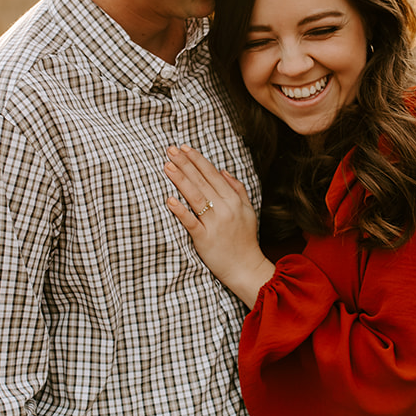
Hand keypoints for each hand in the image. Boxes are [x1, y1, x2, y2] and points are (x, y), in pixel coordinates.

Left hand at [163, 144, 274, 308]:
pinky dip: (180, 211)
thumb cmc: (245, 239)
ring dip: (180, 180)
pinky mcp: (204, 239)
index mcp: (234, 200)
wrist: (246, 268)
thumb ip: (237, 189)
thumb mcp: (248, 211)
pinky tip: (169, 200)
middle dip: (185, 164)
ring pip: (195, 197)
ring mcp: (215, 224)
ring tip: (167, 166)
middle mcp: (225, 209)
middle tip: (170, 150)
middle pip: (202, 181)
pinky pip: (190, 222)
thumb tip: (223, 170)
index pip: (212, 174)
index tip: (184, 148)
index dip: (197, 160)